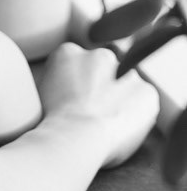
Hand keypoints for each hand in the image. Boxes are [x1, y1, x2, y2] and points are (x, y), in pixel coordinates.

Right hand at [38, 42, 159, 167]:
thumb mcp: (43, 95)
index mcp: (68, 52)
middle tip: (95, 112)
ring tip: (109, 124)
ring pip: (127, 82)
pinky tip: (124, 128)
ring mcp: (125, 71)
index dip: (79, 85)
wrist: (74, 138)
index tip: (77, 101)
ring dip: (122, 97)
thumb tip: (66, 93)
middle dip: (102, 85)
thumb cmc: (53, 125)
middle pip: (104, 68)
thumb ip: (58, 84)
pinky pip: (145, 101)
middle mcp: (98, 55)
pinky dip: (140, 113)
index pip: (78, 63)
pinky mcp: (146, 92)